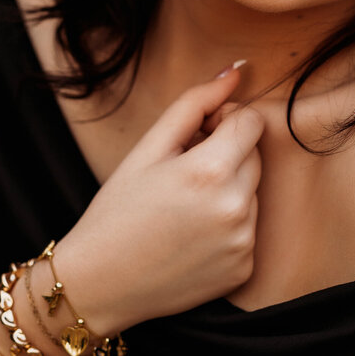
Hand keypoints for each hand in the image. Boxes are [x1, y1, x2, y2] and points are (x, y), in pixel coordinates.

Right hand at [50, 65, 262, 332]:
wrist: (99, 284)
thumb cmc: (117, 210)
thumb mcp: (148, 148)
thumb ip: (195, 103)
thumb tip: (237, 71)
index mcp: (212, 171)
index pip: (252, 122)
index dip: (224, 122)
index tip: (195, 138)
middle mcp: (237, 208)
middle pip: (255, 156)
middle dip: (226, 155)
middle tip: (181, 175)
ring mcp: (243, 243)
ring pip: (252, 193)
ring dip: (228, 191)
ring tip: (182, 210)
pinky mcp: (243, 269)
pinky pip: (248, 230)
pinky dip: (227, 228)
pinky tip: (190, 238)